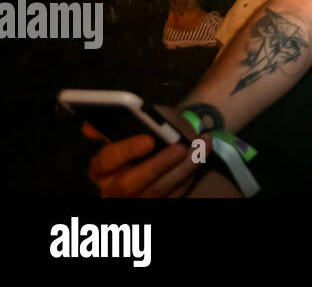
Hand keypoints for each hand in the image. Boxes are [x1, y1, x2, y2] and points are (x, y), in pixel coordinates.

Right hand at [85, 105, 205, 197]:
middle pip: (130, 183)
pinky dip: (189, 176)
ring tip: (201, 147)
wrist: (163, 150)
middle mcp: (113, 190)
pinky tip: (201, 157)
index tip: (149, 139)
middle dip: (158, 164)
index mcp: (101, 170)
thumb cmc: (144, 138)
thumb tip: (90, 126)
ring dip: (183, 168)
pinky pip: (174, 195)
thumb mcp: (128, 130)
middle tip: (181, 147)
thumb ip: (114, 126)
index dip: (126, 150)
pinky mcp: (157, 205)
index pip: (105, 161)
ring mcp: (136, 200)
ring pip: (158, 191)